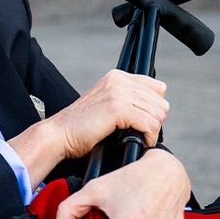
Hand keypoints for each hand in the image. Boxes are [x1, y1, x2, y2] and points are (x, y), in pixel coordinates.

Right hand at [10, 69, 168, 185]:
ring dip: (151, 130)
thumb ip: (127, 100)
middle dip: (154, 120)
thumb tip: (158, 110)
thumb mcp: (106, 106)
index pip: (157, 87)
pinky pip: (149, 123)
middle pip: (160, 101)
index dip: (153, 108)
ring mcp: (118, 92)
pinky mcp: (117, 107)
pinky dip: (148, 136)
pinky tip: (138, 141)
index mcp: (117, 77)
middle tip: (139, 133)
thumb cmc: (82, 128)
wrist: (59, 135)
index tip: (141, 122)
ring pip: (157, 113)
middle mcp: (119, 80)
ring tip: (137, 137)